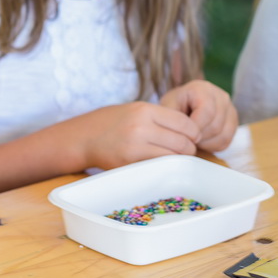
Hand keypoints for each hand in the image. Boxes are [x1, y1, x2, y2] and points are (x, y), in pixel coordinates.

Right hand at [79, 101, 200, 169]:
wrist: (84, 137)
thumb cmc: (114, 123)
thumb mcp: (136, 110)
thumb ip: (161, 117)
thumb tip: (193, 132)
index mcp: (144, 110)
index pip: (185, 124)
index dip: (193, 133)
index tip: (191, 137)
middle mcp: (140, 127)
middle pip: (183, 142)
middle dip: (188, 149)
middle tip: (183, 151)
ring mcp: (134, 146)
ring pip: (174, 157)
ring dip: (178, 160)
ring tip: (172, 157)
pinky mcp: (129, 163)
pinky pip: (158, 167)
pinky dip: (163, 167)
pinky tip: (159, 163)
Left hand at [159, 80, 237, 151]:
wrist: (183, 104)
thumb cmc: (174, 105)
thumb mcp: (167, 107)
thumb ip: (172, 118)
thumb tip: (179, 136)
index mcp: (203, 89)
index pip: (207, 112)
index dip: (195, 128)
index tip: (183, 135)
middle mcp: (221, 97)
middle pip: (216, 126)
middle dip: (198, 137)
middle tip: (185, 139)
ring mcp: (230, 110)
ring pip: (223, 135)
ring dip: (205, 144)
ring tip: (191, 140)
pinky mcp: (233, 123)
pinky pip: (226, 141)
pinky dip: (212, 147)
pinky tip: (200, 142)